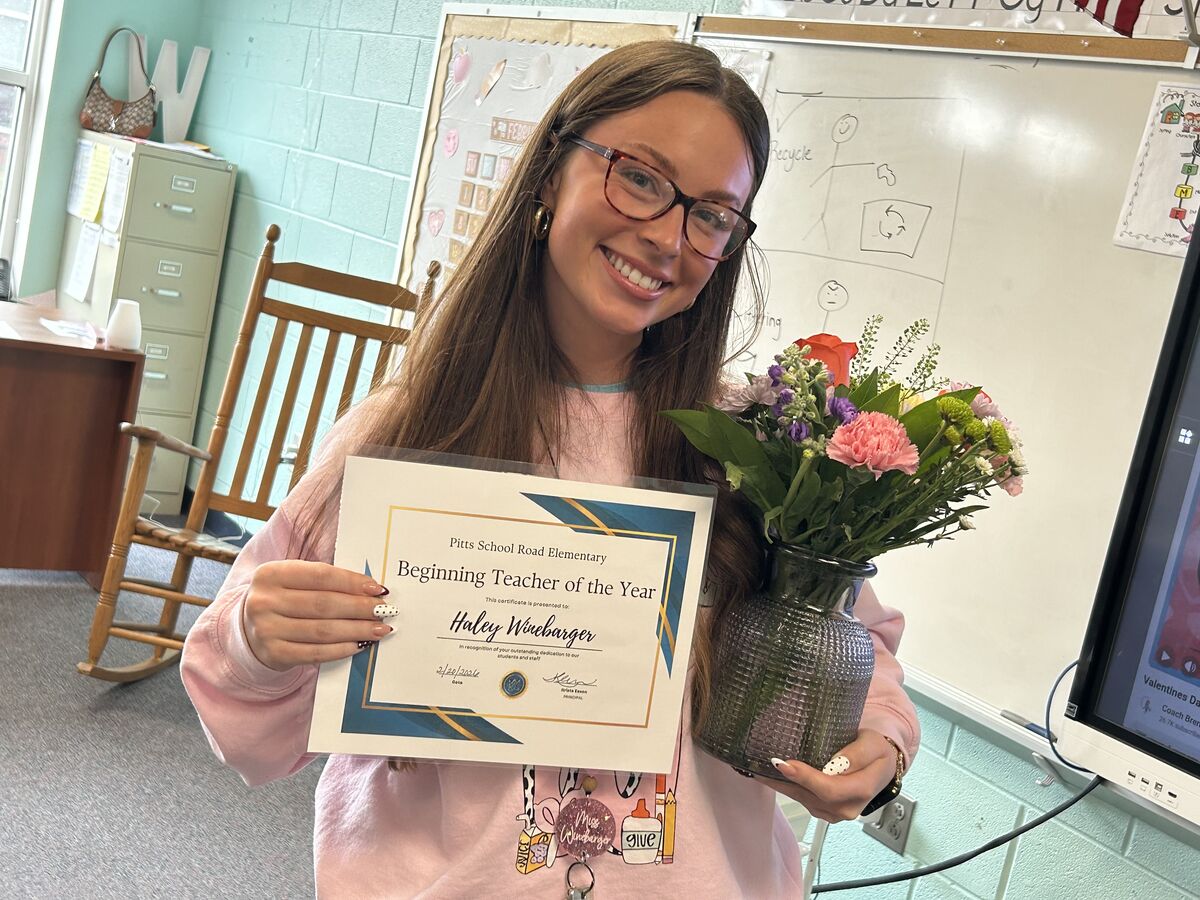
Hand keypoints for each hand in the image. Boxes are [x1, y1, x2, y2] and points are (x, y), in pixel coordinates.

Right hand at [241, 560, 393, 671]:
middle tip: (384, 610)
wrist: (248, 628)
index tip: (378, 589)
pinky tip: (359, 644)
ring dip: (357, 630)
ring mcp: (266, 630)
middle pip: (323, 604)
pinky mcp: (273, 654)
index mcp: (270, 574)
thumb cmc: (283, 598)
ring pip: (322, 630)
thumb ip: (325, 580)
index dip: (352, 582)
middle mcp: (264, 601)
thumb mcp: (293, 580)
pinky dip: (341, 649)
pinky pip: (315, 653)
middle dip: (359, 608)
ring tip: (379, 628)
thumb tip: (370, 589)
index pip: (320, 575)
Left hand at [761, 729, 897, 822]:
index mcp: (862, 790)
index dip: (805, 778)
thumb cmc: (877, 751)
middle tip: (760, 766)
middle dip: (784, 782)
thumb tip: (834, 763)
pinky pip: (801, 799)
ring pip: (802, 800)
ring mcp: (834, 812)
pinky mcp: (824, 810)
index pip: (830, 788)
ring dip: (780, 786)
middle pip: (810, 797)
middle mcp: (847, 807)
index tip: (784, 764)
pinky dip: (786, 788)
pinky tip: (771, 776)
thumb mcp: (872, 744)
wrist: (881, 765)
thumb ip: (857, 754)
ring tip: (757, 770)